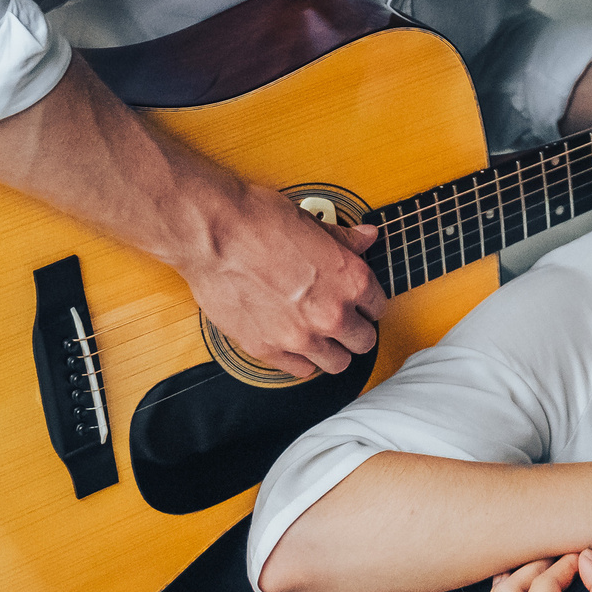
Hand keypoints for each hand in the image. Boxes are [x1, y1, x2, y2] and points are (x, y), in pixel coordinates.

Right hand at [180, 185, 383, 378]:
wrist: (213, 234)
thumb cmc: (258, 221)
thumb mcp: (312, 223)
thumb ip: (343, 239)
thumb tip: (365, 237)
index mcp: (350, 280)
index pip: (378, 307)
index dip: (367, 304)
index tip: (357, 302)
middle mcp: (332, 314)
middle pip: (363, 341)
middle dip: (355, 330)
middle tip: (341, 320)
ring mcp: (300, 337)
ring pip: (337, 363)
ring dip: (331, 350)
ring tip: (319, 335)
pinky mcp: (268, 349)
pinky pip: (300, 370)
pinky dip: (300, 359)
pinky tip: (293, 342)